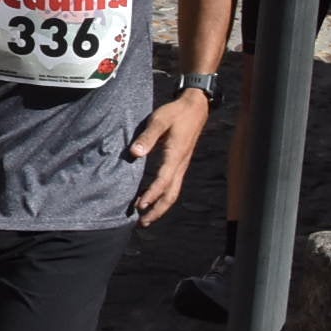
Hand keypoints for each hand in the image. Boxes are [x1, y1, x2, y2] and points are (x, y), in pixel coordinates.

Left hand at [129, 89, 212, 224]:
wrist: (195, 108)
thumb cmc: (175, 113)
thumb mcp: (159, 120)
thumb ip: (147, 136)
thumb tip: (134, 153)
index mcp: (175, 155)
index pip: (163, 180)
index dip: (152, 194)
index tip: (140, 205)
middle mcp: (180, 164)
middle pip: (171, 194)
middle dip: (157, 210)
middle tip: (142, 222)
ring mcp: (181, 166)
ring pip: (173, 192)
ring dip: (160, 207)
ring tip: (145, 218)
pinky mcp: (179, 164)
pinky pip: (172, 185)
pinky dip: (162, 197)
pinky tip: (151, 200)